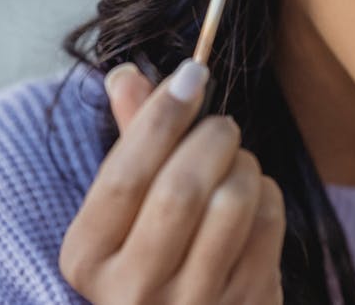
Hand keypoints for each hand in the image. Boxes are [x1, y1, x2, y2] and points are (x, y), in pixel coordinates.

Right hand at [58, 59, 285, 304]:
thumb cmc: (153, 253)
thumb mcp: (124, 208)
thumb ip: (130, 141)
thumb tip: (127, 74)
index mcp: (87, 258)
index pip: (125, 175)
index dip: (161, 116)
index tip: (191, 73)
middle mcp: (132, 292)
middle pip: (181, 188)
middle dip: (211, 138)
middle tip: (221, 126)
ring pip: (232, 201)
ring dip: (242, 165)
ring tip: (234, 165)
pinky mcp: (245, 303)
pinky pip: (267, 223)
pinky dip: (266, 194)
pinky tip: (252, 201)